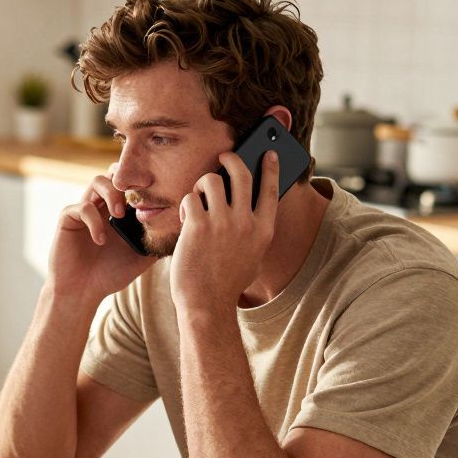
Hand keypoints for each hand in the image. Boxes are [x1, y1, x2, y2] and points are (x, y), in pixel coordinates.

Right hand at [48, 162, 156, 302]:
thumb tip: (182, 232)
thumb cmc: (109, 275)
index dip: (143, 184)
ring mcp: (83, 210)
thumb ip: (155, 241)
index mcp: (118, 211)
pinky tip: (100, 240)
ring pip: (97, 181)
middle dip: (128, 182)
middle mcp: (101, 205)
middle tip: (139, 199)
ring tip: (119, 215)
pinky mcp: (68, 218)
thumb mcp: (140, 258)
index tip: (158, 193)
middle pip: (115, 173)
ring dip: (112, 194)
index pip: (131, 184)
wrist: (81, 292)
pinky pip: (82, 207)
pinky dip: (94, 221)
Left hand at [171, 150, 278, 311]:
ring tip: (198, 197)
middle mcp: (245, 222)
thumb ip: (251, 231)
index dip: (271, 168)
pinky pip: (191, 198)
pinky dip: (187, 205)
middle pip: (241, 174)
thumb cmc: (226, 283)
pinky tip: (186, 219)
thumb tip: (244, 204)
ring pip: (212, 180)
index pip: (271, 190)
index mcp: (263, 231)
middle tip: (224, 157)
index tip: (269, 153)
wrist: (206, 304)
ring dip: (203, 183)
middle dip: (232, 159)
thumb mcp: (251, 256)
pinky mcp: (198, 225)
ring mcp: (222, 223)